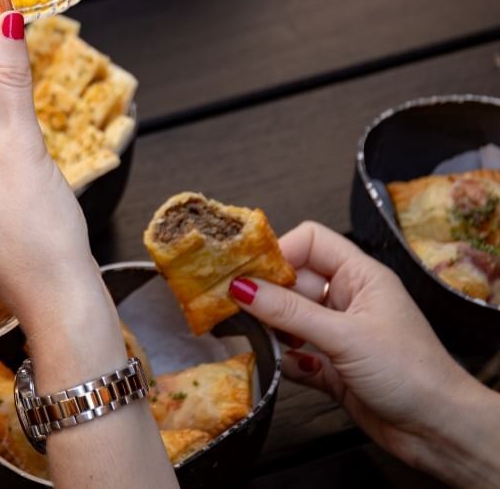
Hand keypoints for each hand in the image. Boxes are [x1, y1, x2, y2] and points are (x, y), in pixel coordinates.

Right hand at [229, 222, 498, 482]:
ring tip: (251, 336)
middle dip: (265, 293)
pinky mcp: (331, 368)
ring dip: (270, 329)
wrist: (439, 430)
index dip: (279, 251)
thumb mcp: (345, 335)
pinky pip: (294, 354)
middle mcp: (348, 300)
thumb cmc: (411, 372)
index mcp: (360, 277)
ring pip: (289, 319)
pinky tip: (275, 364)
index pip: (310, 243)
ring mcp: (338, 334)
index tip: (247, 269)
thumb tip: (242, 287)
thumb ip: (290, 312)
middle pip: (293, 281)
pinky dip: (282, 359)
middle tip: (234, 305)